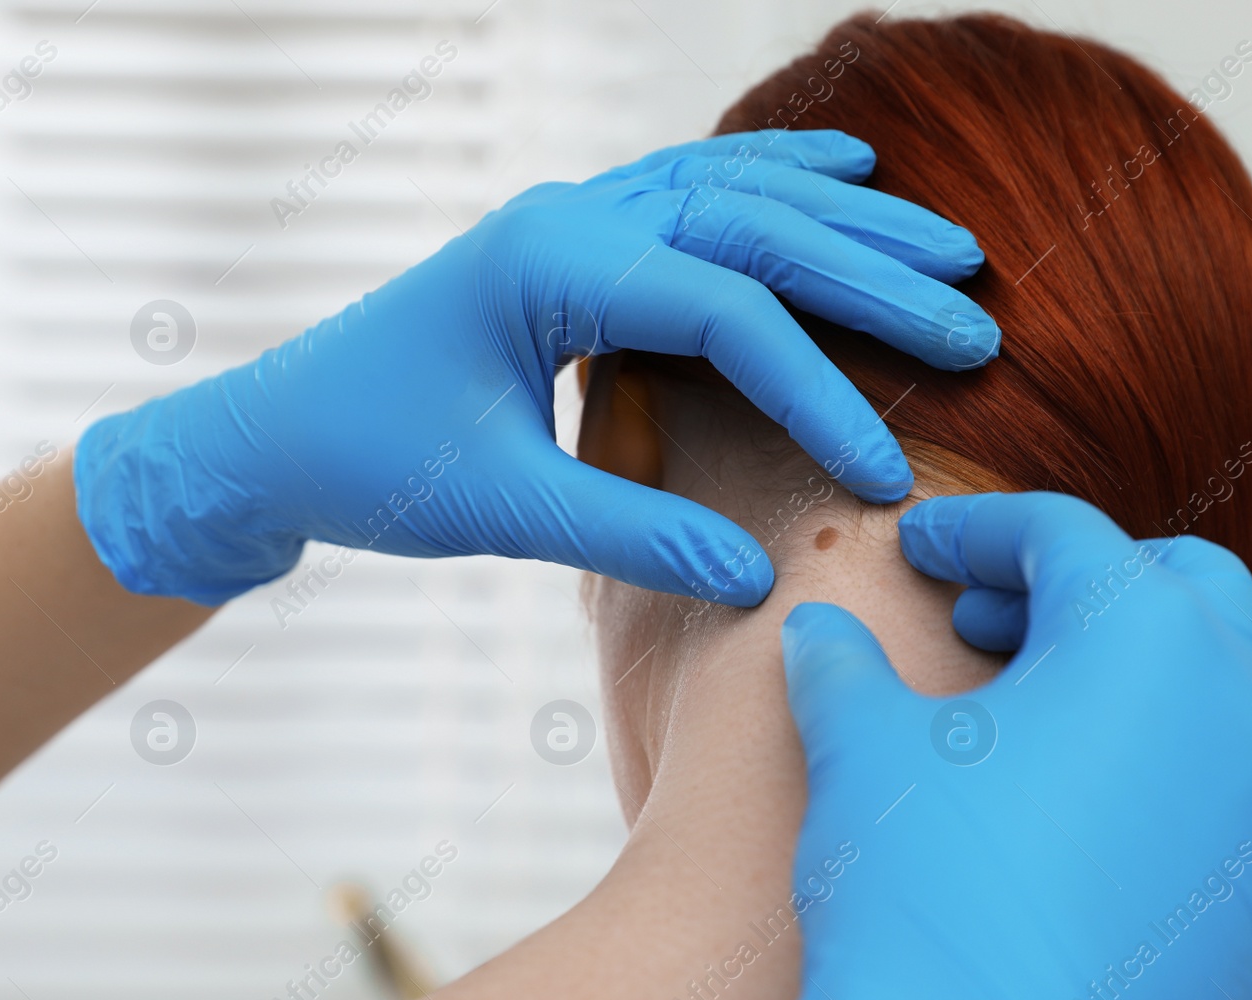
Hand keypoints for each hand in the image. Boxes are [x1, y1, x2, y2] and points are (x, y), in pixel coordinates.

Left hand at [75, 130, 998, 605]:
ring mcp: (578, 211)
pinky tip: (847, 172)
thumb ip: (631, 535)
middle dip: (872, 275)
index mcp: (550, 264)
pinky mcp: (583, 234)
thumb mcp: (501, 509)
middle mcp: (573, 214)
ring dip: (850, 220)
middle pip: (756, 227)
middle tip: (976, 322)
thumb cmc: (370, 462)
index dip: (820, 391)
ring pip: (742, 193)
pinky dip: (783, 182)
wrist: (276, 430)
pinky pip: (702, 186)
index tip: (886, 470)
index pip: (726, 313)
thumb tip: (757, 575)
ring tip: (953, 245)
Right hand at [780, 492, 1251, 999]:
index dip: (976, 532)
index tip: (925, 551)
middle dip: (1084, 583)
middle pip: (1179, 581)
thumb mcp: (863, 750)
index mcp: (1141, 629)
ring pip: (1241, 680)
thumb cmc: (925, 896)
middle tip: (994, 622)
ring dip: (1152, 667)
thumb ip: (842, 667)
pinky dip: (1201, 763)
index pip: (1060, 535)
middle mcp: (1240, 695)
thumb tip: (818, 635)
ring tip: (1058, 709)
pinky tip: (1116, 805)